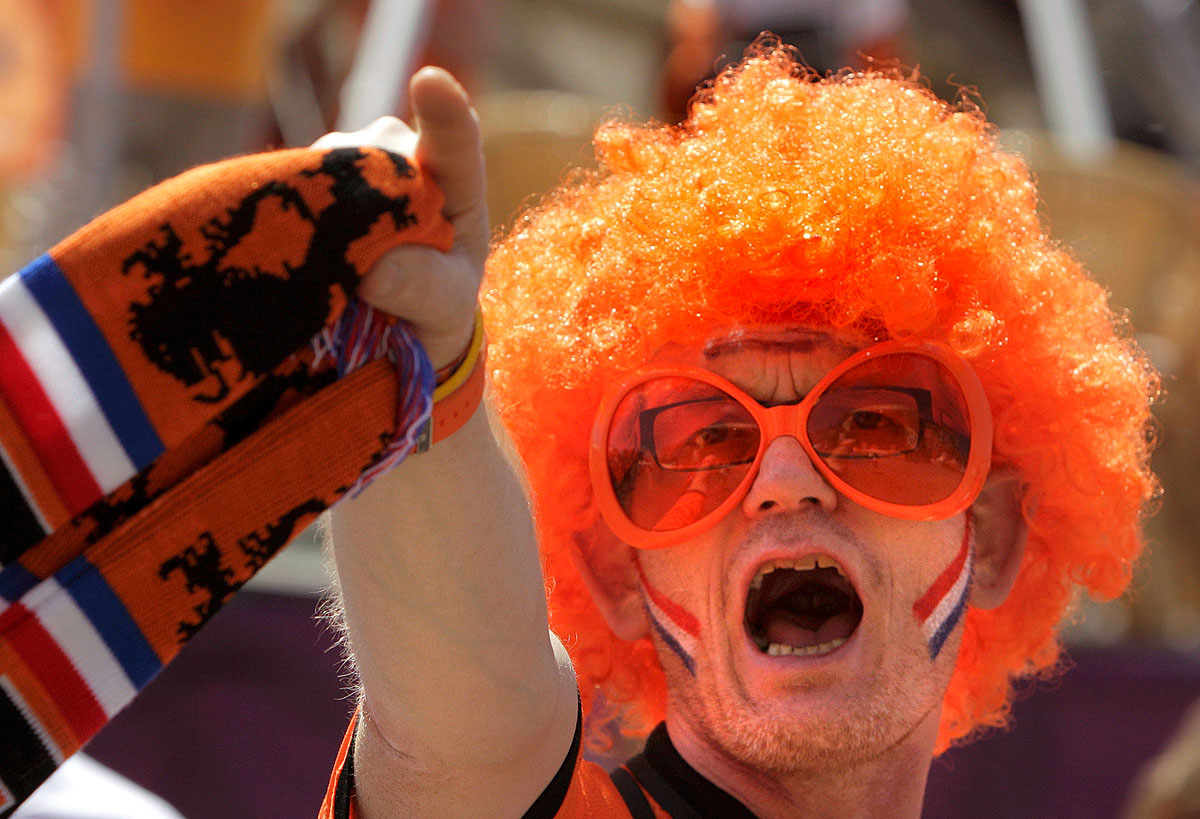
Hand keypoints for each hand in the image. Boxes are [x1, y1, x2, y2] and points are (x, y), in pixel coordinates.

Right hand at [312, 67, 486, 369]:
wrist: (394, 310)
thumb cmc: (435, 301)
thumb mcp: (442, 307)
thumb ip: (421, 288)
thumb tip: (372, 272)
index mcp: (455, 178)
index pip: (454, 141)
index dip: (443, 113)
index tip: (430, 83)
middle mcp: (399, 149)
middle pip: (373, 166)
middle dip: (366, 217)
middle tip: (371, 278)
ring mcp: (345, 153)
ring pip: (324, 175)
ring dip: (326, 223)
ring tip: (343, 271)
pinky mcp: (300, 170)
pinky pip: (286, 187)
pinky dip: (290, 219)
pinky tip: (298, 248)